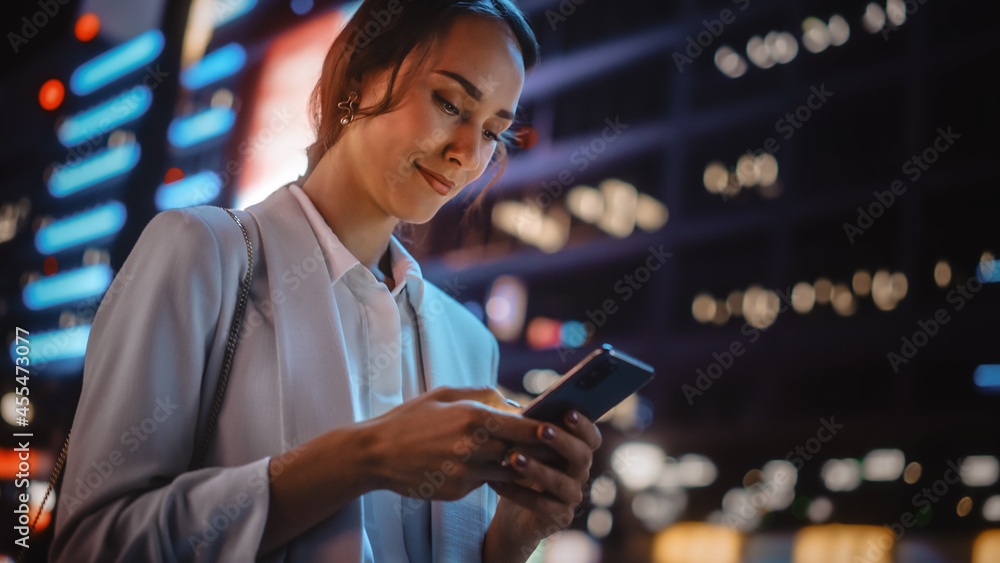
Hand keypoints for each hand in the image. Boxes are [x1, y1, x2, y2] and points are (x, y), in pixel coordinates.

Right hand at [363, 386, 538, 501]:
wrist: (375, 453)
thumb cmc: (411, 418)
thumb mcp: (445, 394)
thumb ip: (483, 394)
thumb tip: (513, 402)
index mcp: (473, 417)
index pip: (525, 427)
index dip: (545, 429)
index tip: (558, 428)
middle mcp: (474, 447)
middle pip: (523, 453)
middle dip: (538, 451)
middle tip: (552, 447)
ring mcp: (466, 472)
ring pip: (509, 472)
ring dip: (518, 465)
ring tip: (527, 458)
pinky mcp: (458, 491)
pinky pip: (485, 482)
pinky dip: (491, 474)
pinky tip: (490, 467)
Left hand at [486, 410, 601, 550]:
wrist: (513, 515)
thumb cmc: (522, 471)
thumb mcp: (526, 449)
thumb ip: (532, 431)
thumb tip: (523, 411)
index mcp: (577, 452)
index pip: (591, 438)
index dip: (584, 425)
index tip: (568, 412)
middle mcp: (580, 474)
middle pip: (582, 456)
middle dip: (562, 441)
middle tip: (542, 429)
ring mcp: (572, 497)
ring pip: (560, 482)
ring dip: (537, 468)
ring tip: (513, 458)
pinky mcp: (559, 518)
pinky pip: (540, 505)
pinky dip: (516, 493)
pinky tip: (496, 483)